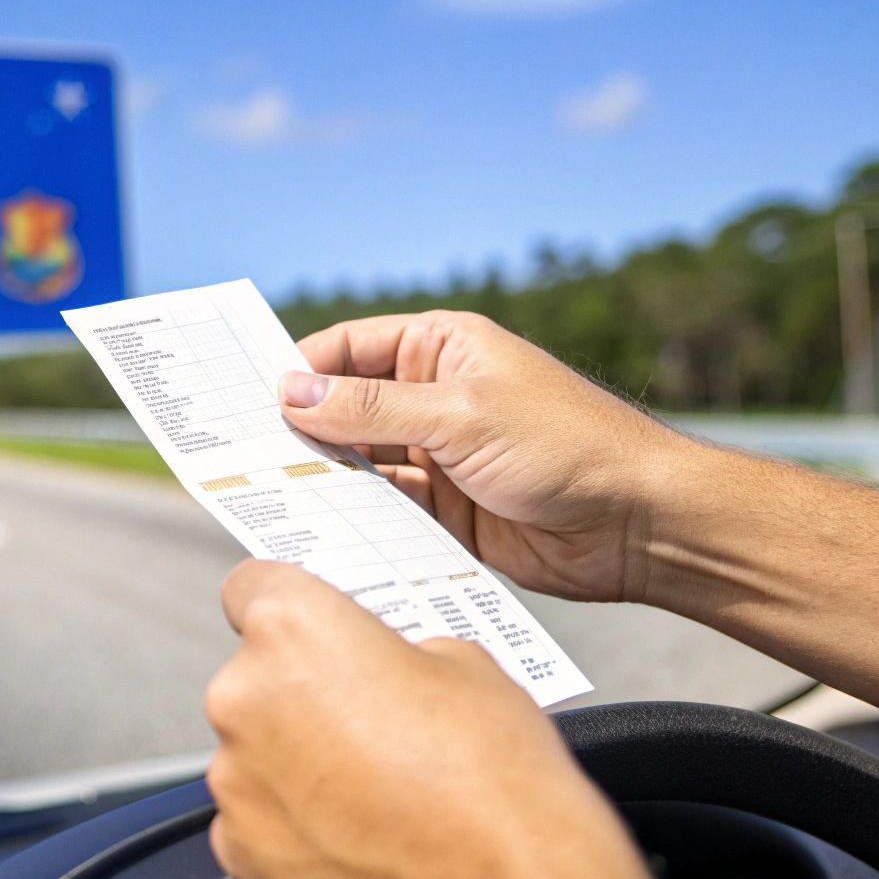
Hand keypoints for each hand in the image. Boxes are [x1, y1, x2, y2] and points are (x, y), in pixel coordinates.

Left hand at [205, 560, 690, 878]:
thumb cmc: (497, 788)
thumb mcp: (465, 663)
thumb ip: (394, 648)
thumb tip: (379, 665)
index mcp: (293, 631)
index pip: (255, 586)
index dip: (295, 604)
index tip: (315, 623)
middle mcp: (245, 700)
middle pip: (259, 675)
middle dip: (308, 689)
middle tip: (377, 717)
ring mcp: (237, 784)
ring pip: (259, 748)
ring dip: (301, 757)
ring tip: (382, 783)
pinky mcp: (243, 853)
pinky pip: (260, 814)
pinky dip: (298, 819)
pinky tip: (363, 829)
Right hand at [280, 311, 694, 602]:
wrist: (637, 525)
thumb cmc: (565, 446)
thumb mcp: (459, 416)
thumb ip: (370, 410)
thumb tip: (290, 392)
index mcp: (442, 348)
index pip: (348, 348)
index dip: (299, 371)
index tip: (247, 402)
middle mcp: (434, 397)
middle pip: (345, 408)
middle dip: (301, 430)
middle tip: (241, 454)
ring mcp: (439, 455)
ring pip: (360, 464)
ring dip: (325, 479)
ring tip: (269, 496)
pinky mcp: (446, 512)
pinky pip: (384, 510)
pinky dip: (354, 519)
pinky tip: (318, 530)